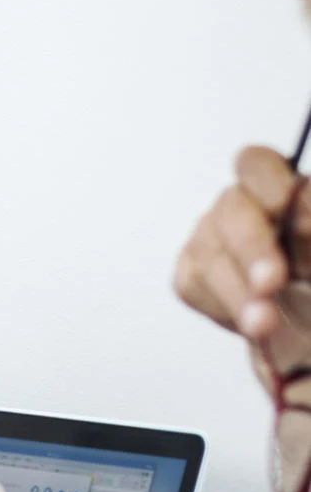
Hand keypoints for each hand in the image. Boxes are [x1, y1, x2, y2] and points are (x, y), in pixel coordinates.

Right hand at [175, 146, 310, 386]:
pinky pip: (194, 287)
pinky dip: (224, 308)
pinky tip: (253, 326)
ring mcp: (209, 240)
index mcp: (278, 186)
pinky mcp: (192, 275)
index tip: (292, 211)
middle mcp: (239, 207)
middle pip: (230, 212)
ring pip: (209, 255)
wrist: (309, 319)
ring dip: (238, 292)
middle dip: (251, 248)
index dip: (268, 183)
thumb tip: (302, 211)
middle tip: (271, 281)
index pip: (255, 165)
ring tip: (264, 325)